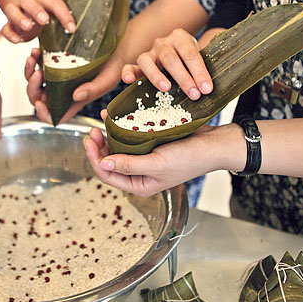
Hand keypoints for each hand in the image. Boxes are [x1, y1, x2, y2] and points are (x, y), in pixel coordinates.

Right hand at [1, 0, 75, 43]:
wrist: (22, 9)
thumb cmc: (43, 12)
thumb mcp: (53, 12)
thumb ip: (61, 18)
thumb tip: (74, 30)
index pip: (53, 1)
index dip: (63, 15)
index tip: (71, 29)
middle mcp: (26, 0)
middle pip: (29, 1)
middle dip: (37, 10)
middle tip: (45, 20)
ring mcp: (14, 10)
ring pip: (12, 10)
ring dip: (20, 18)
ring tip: (28, 27)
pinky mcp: (8, 24)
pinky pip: (5, 28)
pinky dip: (9, 34)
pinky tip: (17, 41)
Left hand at [25, 48, 123, 123]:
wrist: (114, 46)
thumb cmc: (114, 66)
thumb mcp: (108, 79)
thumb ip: (94, 90)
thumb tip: (75, 96)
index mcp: (74, 101)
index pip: (55, 116)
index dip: (44, 114)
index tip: (40, 103)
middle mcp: (63, 91)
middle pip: (39, 97)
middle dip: (33, 88)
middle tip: (38, 74)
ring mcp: (57, 76)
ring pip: (35, 81)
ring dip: (30, 71)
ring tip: (33, 58)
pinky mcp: (55, 62)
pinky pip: (38, 64)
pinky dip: (34, 59)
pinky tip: (37, 50)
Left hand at [83, 110, 216, 196]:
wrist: (214, 144)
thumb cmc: (190, 159)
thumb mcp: (157, 164)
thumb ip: (129, 165)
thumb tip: (103, 164)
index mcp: (140, 185)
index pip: (108, 176)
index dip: (95, 159)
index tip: (88, 141)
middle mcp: (140, 173)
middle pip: (111, 161)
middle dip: (99, 147)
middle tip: (93, 130)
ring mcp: (145, 158)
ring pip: (119, 148)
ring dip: (109, 135)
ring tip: (102, 121)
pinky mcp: (151, 144)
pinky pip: (131, 137)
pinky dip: (122, 128)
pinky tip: (116, 117)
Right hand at [122, 28, 223, 99]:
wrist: (178, 53)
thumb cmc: (192, 61)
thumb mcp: (203, 58)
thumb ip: (208, 67)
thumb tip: (217, 86)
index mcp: (181, 37)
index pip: (191, 54)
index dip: (199, 72)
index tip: (207, 88)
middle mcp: (163, 42)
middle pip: (171, 58)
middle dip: (183, 77)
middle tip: (194, 94)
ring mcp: (149, 52)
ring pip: (148, 60)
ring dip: (157, 76)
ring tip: (166, 89)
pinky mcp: (138, 64)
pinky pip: (130, 66)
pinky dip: (128, 72)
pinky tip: (128, 81)